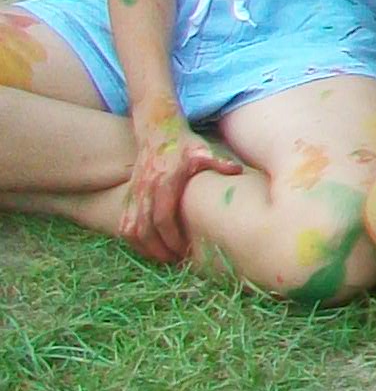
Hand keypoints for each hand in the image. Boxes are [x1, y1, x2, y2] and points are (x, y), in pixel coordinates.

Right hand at [119, 115, 241, 265]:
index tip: (182, 250)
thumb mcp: (203, 151)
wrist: (157, 131)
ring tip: (161, 257)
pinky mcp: (129, 195)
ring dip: (144, 247)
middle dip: (158, 248)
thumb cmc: (184, 144)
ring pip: (131, 229)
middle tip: (174, 260)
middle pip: (145, 229)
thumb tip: (236, 171)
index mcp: (164, 182)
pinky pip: (124, 222)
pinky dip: (132, 238)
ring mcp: (134, 193)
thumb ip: (219, 163)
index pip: (163, 218)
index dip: (171, 237)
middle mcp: (145, 190)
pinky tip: (145, 246)